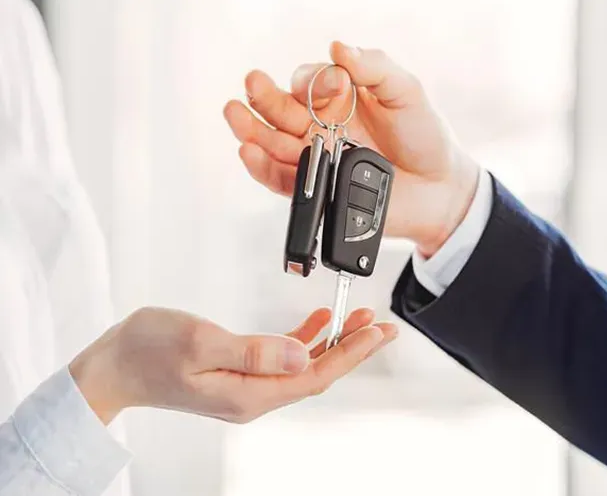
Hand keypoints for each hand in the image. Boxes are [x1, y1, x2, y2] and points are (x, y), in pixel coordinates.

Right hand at [69, 306, 395, 424]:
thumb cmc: (148, 350)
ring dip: (332, 343)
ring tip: (358, 319)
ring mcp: (246, 386)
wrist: (114, 365)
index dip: (351, 353)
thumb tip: (302, 355)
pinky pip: (282, 359)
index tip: (378, 332)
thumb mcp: (200, 342)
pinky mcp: (238, 373)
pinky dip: (304, 340)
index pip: (314, 376)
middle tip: (382, 325)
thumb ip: (254, 351)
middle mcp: (253, 397)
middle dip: (352, 348)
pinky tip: (316, 324)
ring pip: (303, 366)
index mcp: (248, 394)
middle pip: (316, 373)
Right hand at [224, 41, 479, 257]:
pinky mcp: (316, 190)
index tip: (334, 88)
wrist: (439, 188)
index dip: (311, 81)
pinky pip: (282, 180)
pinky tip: (250, 152)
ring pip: (273, 144)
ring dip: (252, 130)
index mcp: (337, 99)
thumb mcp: (406, 91)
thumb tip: (338, 48)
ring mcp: (316, 158)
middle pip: (280, 110)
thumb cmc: (425, 136)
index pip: (307, 83)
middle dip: (263, 97)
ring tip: (235, 115)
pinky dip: (263, 168)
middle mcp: (320, 127)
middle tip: (252, 85)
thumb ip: (375, 67)